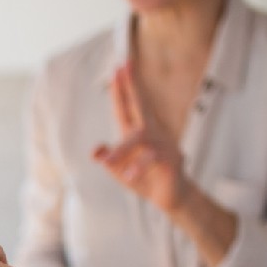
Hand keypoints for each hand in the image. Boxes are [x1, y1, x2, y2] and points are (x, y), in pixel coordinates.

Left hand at [95, 65, 190, 212]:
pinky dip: (139, 167)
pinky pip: (153, 159)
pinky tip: (128, 175)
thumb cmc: (146, 180)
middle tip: (123, 68)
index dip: (122, 90)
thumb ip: (110, 159)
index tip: (118, 68)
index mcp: (138, 133)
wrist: (171, 198)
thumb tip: (95, 151)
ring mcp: (164, 144)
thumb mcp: (121, 171)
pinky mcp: (171, 160)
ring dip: (122, 151)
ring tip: (108, 162)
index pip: (127, 108)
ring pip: (141, 139)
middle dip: (132, 87)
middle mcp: (152, 133)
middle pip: (141, 106)